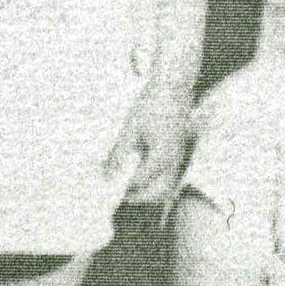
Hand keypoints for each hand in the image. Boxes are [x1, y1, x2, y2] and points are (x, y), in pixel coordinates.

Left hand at [106, 74, 192, 205]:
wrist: (172, 88)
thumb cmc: (151, 105)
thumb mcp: (130, 129)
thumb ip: (120, 154)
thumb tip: (107, 175)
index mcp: (162, 156)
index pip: (141, 182)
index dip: (123, 189)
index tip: (108, 191)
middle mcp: (173, 162)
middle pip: (157, 193)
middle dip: (138, 197)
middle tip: (119, 194)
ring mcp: (178, 159)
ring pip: (165, 187)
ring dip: (148, 192)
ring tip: (127, 188)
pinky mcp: (177, 154)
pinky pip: (167, 176)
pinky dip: (153, 181)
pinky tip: (137, 173)